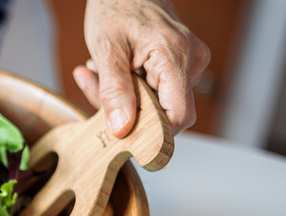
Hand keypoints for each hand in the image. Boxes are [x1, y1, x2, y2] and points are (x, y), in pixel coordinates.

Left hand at [73, 0, 210, 136]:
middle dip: (125, 109)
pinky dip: (128, 88)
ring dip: (122, 97)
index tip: (122, 133)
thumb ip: (113, 91)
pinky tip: (111, 70)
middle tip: (95, 86)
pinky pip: (154, 91)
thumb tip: (122, 128)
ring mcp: (187, 63)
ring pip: (156, 104)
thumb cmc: (116, 5)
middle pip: (163, 112)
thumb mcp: (106, 48)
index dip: (153, 133)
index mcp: (175, 57)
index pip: (179, 115)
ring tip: (99, 71)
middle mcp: (190, 62)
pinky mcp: (178, 65)